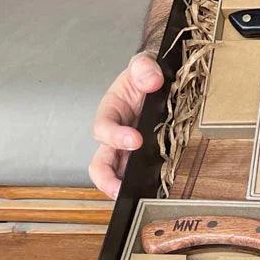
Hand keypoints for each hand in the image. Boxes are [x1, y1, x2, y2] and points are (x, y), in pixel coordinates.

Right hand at [89, 53, 163, 198]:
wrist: (158, 79)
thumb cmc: (144, 73)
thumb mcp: (143, 63)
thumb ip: (144, 67)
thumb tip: (152, 80)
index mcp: (111, 111)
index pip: (103, 128)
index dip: (114, 136)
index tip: (135, 140)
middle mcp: (115, 133)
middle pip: (100, 162)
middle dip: (106, 178)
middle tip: (120, 188)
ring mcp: (128, 147)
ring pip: (117, 172)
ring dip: (122, 186)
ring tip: (136, 196)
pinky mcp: (145, 154)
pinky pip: (139, 172)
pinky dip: (143, 182)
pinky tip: (154, 188)